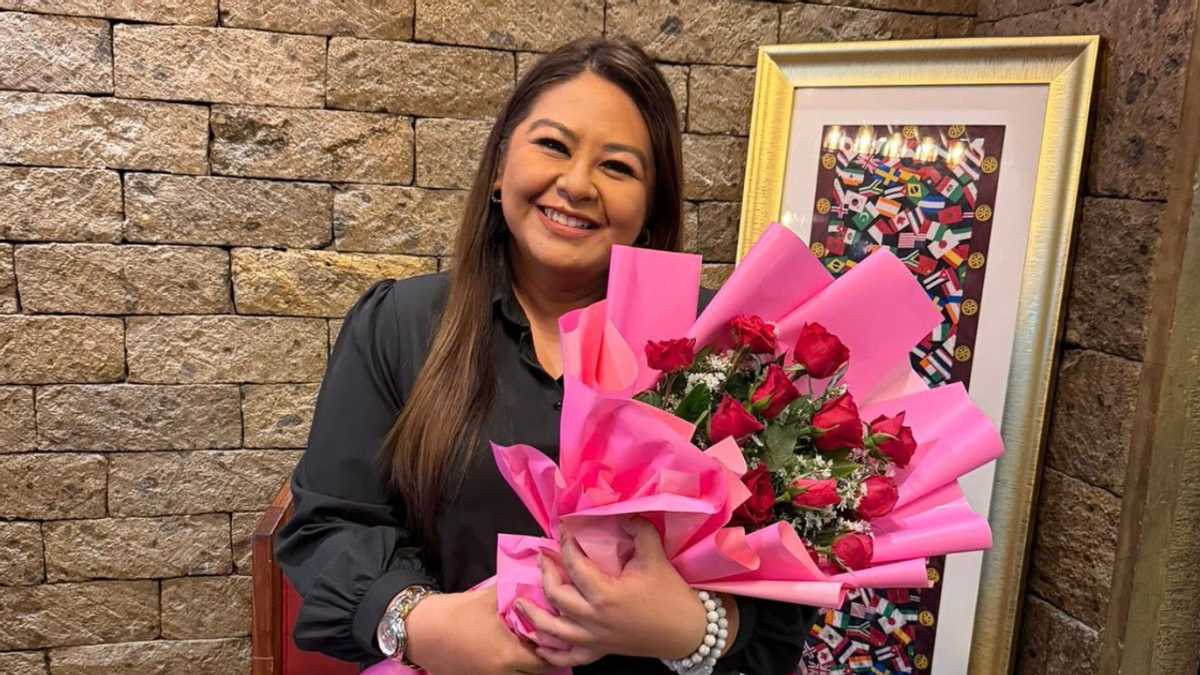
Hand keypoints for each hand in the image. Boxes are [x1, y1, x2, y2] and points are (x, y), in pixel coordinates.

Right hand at [405, 586, 553, 673]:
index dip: (553, 649)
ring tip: (527, 648)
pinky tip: (507, 654)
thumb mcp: (490, 598)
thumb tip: (539, 580)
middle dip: (543, 660)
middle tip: (546, 642)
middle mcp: (501, 674)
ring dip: (525, 666)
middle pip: (535, 674)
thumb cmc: (456, 613)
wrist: (420, 630)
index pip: (545, 661)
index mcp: (509, 654)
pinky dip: (510, 669)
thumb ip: (516, 591)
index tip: (556, 635)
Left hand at [518, 519, 736, 667]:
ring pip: (553, 631)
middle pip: (555, 595)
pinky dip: (550, 652)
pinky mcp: (600, 652)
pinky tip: (539, 644)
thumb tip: (623, 512)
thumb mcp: (655, 557)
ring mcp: (594, 639)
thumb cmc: (671, 595)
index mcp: (605, 594)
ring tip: (520, 603)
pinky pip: (568, 657)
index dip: (565, 544)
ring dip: (534, 615)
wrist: (688, 632)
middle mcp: (593, 619)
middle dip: (545, 574)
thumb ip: (639, 530)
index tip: (562, 530)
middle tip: (542, 558)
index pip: (574, 564)